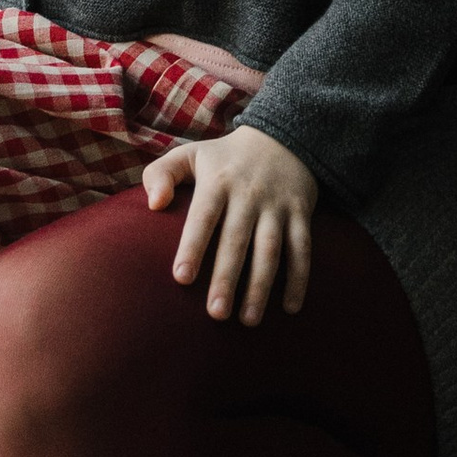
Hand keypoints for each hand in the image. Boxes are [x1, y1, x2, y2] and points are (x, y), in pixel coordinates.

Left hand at [141, 123, 316, 322]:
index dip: (193, 246)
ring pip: (270, 249)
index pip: (203, 216)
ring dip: (261, 285)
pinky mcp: (300, 213)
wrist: (282, 136)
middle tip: (216, 314)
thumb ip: (161, 174)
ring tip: (248, 320)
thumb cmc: (224, 157)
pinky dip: (299, 277)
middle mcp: (248, 194)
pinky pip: (302, 248)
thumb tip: (153, 205)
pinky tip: (291, 308)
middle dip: (227, 277)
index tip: (181, 278)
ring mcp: (276, 205)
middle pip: (237, 240)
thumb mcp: (190, 154)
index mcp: (217, 182)